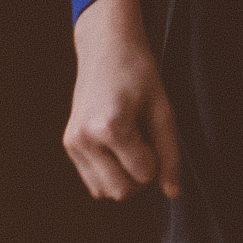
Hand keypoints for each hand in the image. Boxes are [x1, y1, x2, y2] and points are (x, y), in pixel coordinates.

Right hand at [62, 0, 181, 201]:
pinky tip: (116, 147)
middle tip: (146, 148)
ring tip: (130, 148)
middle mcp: (85, 139)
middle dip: (139, 178)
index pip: (143, 174)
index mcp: (111, 127)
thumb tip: (173, 193)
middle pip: (120, 192)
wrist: (106, 49)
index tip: (156, 136)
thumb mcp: (163, 110)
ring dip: (123, 178)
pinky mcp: (68, 145)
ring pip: (103, 192)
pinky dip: (109, 172)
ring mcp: (72, 144)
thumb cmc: (139, 74)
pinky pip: (92, 181)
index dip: (157, 161)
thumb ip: (169, 153)